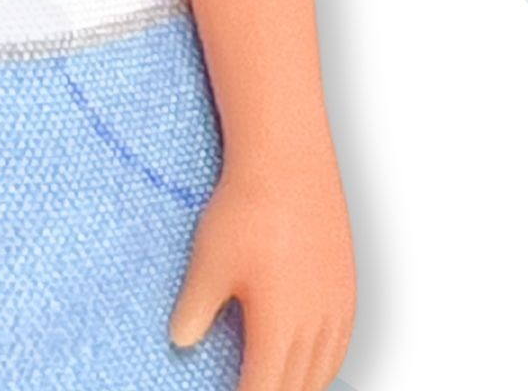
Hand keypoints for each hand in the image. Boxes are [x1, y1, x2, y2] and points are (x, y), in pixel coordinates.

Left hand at [169, 153, 354, 390]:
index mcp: (280, 329)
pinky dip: (325, 364)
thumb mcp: (209, 261)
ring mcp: (337, 306)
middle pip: (298, 388)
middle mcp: (315, 326)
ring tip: (278, 385)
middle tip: (251, 388)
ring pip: (324, 371)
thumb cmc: (246, 207)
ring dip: (302, 386)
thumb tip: (180, 341)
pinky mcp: (347, 284)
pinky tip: (311, 358)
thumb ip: (195, 310)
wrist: (287, 159)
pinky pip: (340, 344)